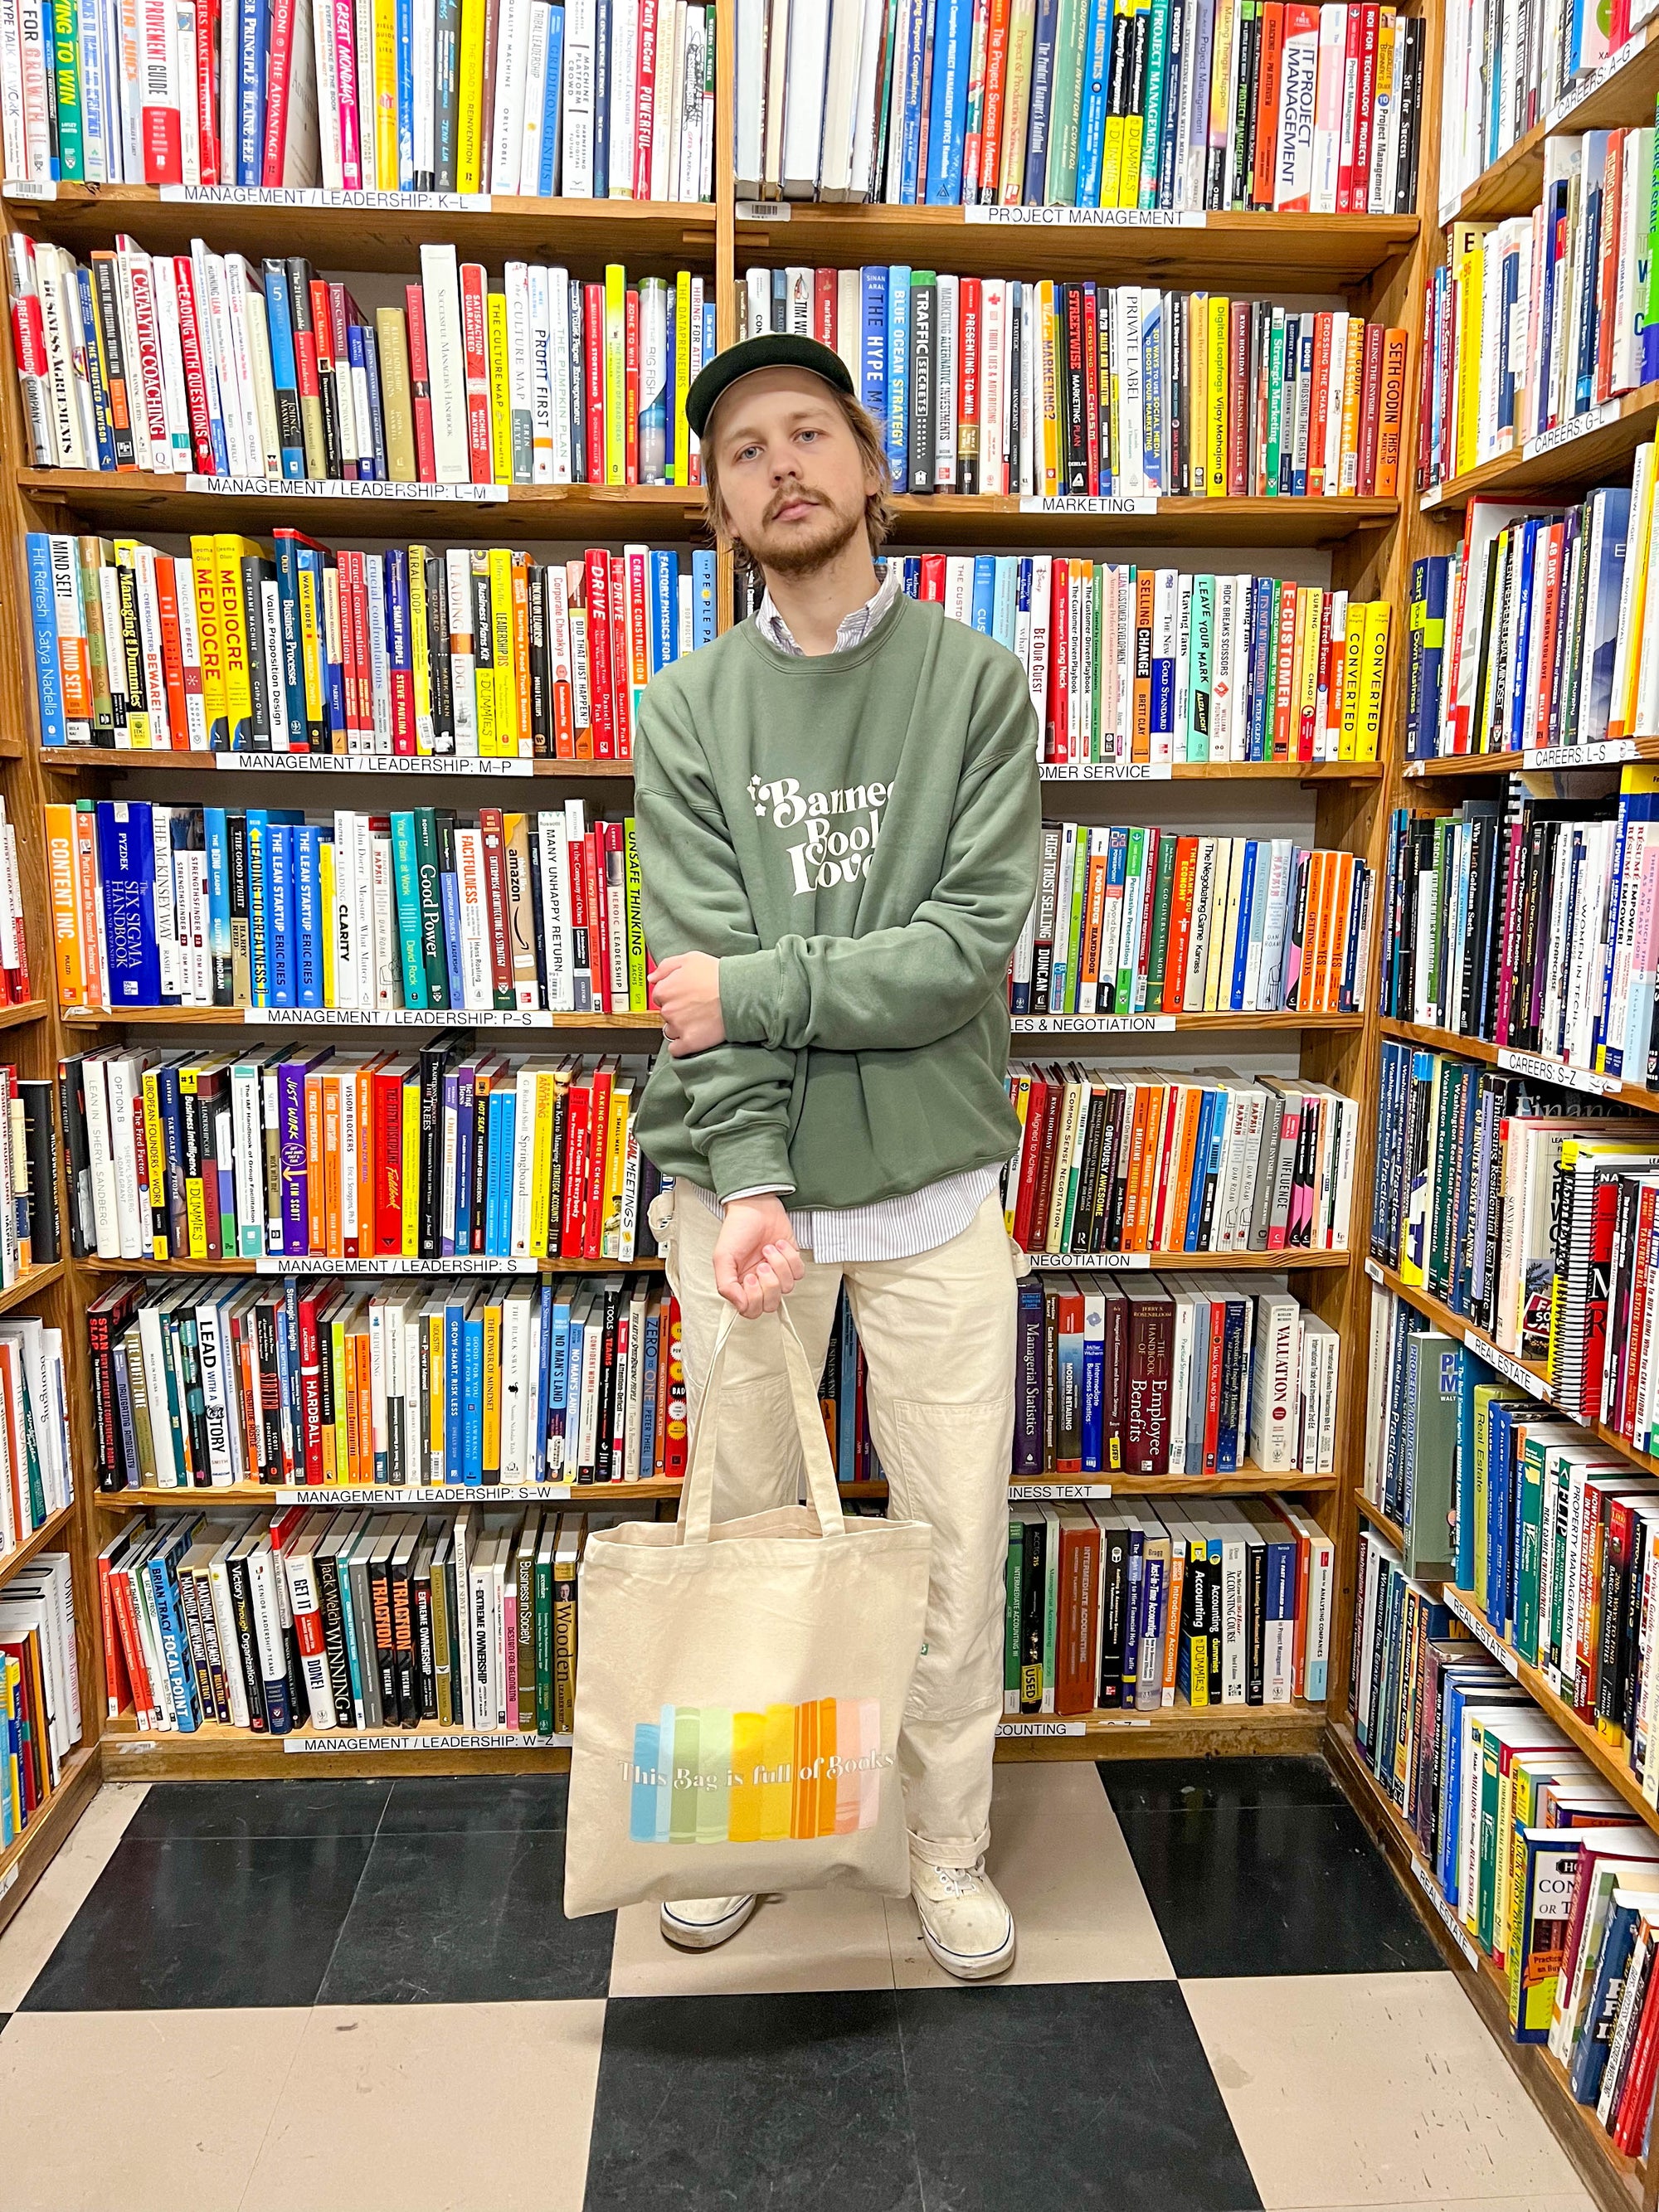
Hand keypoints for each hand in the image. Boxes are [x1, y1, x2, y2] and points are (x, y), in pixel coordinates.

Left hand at [648, 951, 725, 1056]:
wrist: (739, 993)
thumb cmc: (717, 975)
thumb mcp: (690, 959)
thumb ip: (666, 967)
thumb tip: (652, 978)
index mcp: (665, 990)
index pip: (660, 996)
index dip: (673, 995)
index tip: (684, 995)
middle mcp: (668, 1010)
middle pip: (665, 1014)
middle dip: (677, 1011)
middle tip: (695, 1006)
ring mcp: (678, 1027)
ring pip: (671, 1031)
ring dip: (681, 1028)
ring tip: (699, 1019)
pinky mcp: (690, 1042)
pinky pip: (676, 1050)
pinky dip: (682, 1046)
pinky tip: (693, 1036)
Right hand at [713, 1195, 804, 1318]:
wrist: (755, 1205)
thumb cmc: (737, 1229)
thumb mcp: (722, 1257)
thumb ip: (726, 1285)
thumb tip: (740, 1305)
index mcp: (741, 1285)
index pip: (751, 1310)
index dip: (754, 1299)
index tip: (749, 1278)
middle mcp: (760, 1282)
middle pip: (771, 1304)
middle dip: (769, 1284)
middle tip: (761, 1265)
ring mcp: (777, 1273)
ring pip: (787, 1288)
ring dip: (778, 1266)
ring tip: (768, 1248)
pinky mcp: (792, 1262)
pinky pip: (799, 1273)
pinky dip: (790, 1258)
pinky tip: (779, 1245)